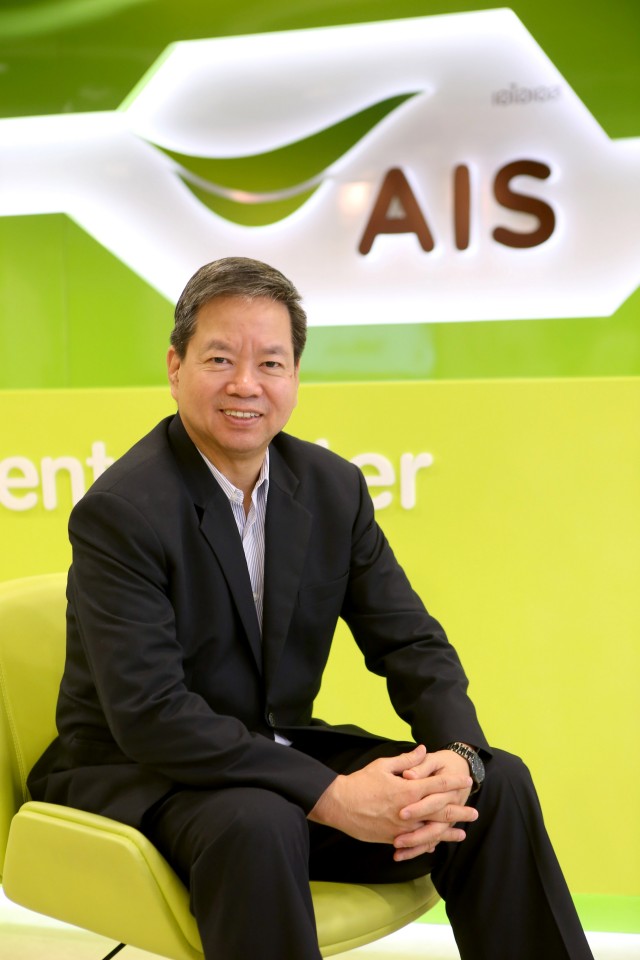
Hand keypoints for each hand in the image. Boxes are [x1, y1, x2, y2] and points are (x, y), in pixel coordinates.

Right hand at [308, 744, 473, 846]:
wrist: (339, 805)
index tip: (466, 780)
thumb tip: (423, 750)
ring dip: (448, 832)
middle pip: (440, 811)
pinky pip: (415, 842)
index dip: (453, 782)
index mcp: (407, 790)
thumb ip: (407, 760)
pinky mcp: (393, 838)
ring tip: (462, 834)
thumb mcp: (383, 765)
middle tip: (474, 813)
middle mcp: (408, 811)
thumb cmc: (360, 782)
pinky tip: (436, 844)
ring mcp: (402, 828)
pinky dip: (428, 843)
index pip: (437, 785)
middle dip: (459, 811)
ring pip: (431, 831)